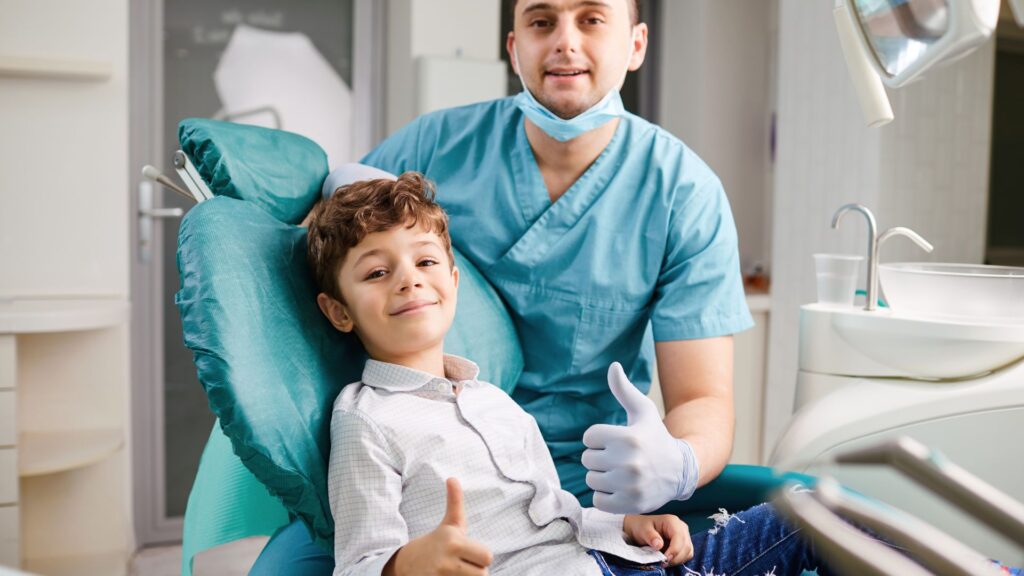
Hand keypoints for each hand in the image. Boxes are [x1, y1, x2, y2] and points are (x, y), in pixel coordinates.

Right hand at [386, 478, 492, 575]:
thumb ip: (455, 503)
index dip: (481, 557)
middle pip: (483, 574)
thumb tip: (452, 478)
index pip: (488, 557)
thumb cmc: (435, 543)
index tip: (469, 554)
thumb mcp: (448, 524)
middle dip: (476, 572)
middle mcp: (447, 560)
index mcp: (454, 541)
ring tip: (456, 574)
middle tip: (463, 566)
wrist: (405, 563)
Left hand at [582, 362, 699, 512]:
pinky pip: (598, 500)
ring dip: (601, 477)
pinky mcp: (629, 504)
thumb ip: (624, 390)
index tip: (615, 441)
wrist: (680, 470)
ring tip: (620, 473)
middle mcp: (628, 462)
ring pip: (591, 479)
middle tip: (619, 458)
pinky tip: (620, 488)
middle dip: (600, 458)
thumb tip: (613, 366)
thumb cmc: (655, 437)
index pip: (589, 437)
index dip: (600, 438)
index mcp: (627, 437)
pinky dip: (605, 496)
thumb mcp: (643, 411)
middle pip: (588, 459)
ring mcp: (629, 485)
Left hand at [623, 514, 693, 566]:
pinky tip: (668, 560)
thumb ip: (650, 536)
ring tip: (664, 562)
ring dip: (677, 560)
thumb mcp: (642, 530)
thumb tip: (659, 545)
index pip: (679, 537)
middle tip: (663, 564)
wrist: (640, 529)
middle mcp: (681, 527)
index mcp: (672, 521)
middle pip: (686, 546)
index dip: (674, 550)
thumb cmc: (641, 527)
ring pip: (688, 552)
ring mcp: (684, 535)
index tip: (665, 559)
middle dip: (676, 557)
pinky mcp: (684, 544)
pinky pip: (686, 555)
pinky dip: (678, 560)